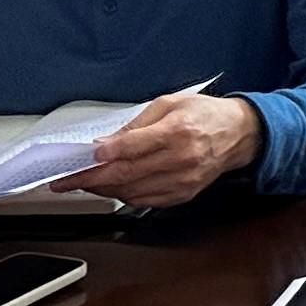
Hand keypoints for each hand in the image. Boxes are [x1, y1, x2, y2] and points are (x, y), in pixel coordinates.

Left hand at [81, 92, 263, 207]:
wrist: (239, 134)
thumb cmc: (204, 114)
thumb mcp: (170, 104)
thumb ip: (136, 125)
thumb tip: (106, 143)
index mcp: (178, 130)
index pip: (134, 147)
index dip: (106, 154)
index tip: (84, 157)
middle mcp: (181, 158)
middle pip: (127, 174)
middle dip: (91, 178)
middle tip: (66, 179)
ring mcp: (182, 180)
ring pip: (131, 192)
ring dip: (103, 189)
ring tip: (84, 183)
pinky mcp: (182, 194)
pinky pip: (144, 201)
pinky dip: (123, 195)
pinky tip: (112, 187)